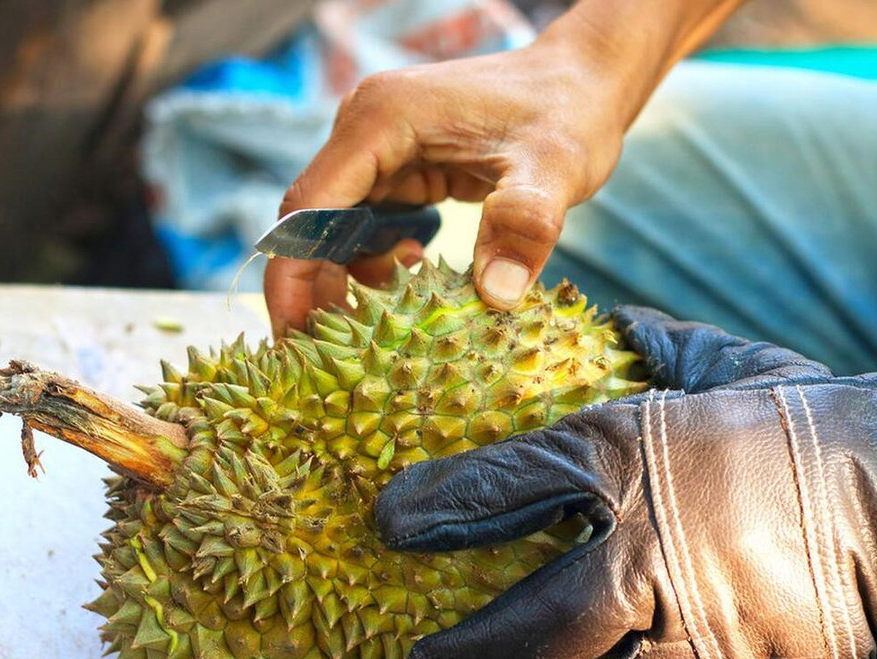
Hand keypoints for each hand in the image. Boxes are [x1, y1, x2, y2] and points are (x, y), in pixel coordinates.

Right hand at [263, 0, 743, 336]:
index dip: (293, 277)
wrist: (583, 82)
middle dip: (313, 290)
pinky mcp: (398, 166)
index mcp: (380, 121)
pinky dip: (376, 261)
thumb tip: (497, 296)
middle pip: (311, 223)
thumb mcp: (554, 170)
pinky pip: (367, 223)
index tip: (294, 339)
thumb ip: (524, 225)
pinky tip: (413, 280)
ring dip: (347, 279)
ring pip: (335, 228)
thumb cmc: (567, 112)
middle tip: (328, 359)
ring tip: (379, 327)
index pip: (306, 208)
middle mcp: (365, 130)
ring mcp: (378, 148)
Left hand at [375, 307, 876, 658]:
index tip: (389, 522)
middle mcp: (656, 559)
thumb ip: (660, 350)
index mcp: (639, 461)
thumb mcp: (729, 372)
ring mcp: (697, 643)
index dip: (436, 510)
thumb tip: (617, 319)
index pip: (507, 487)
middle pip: (521, 637)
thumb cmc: (809, 430)